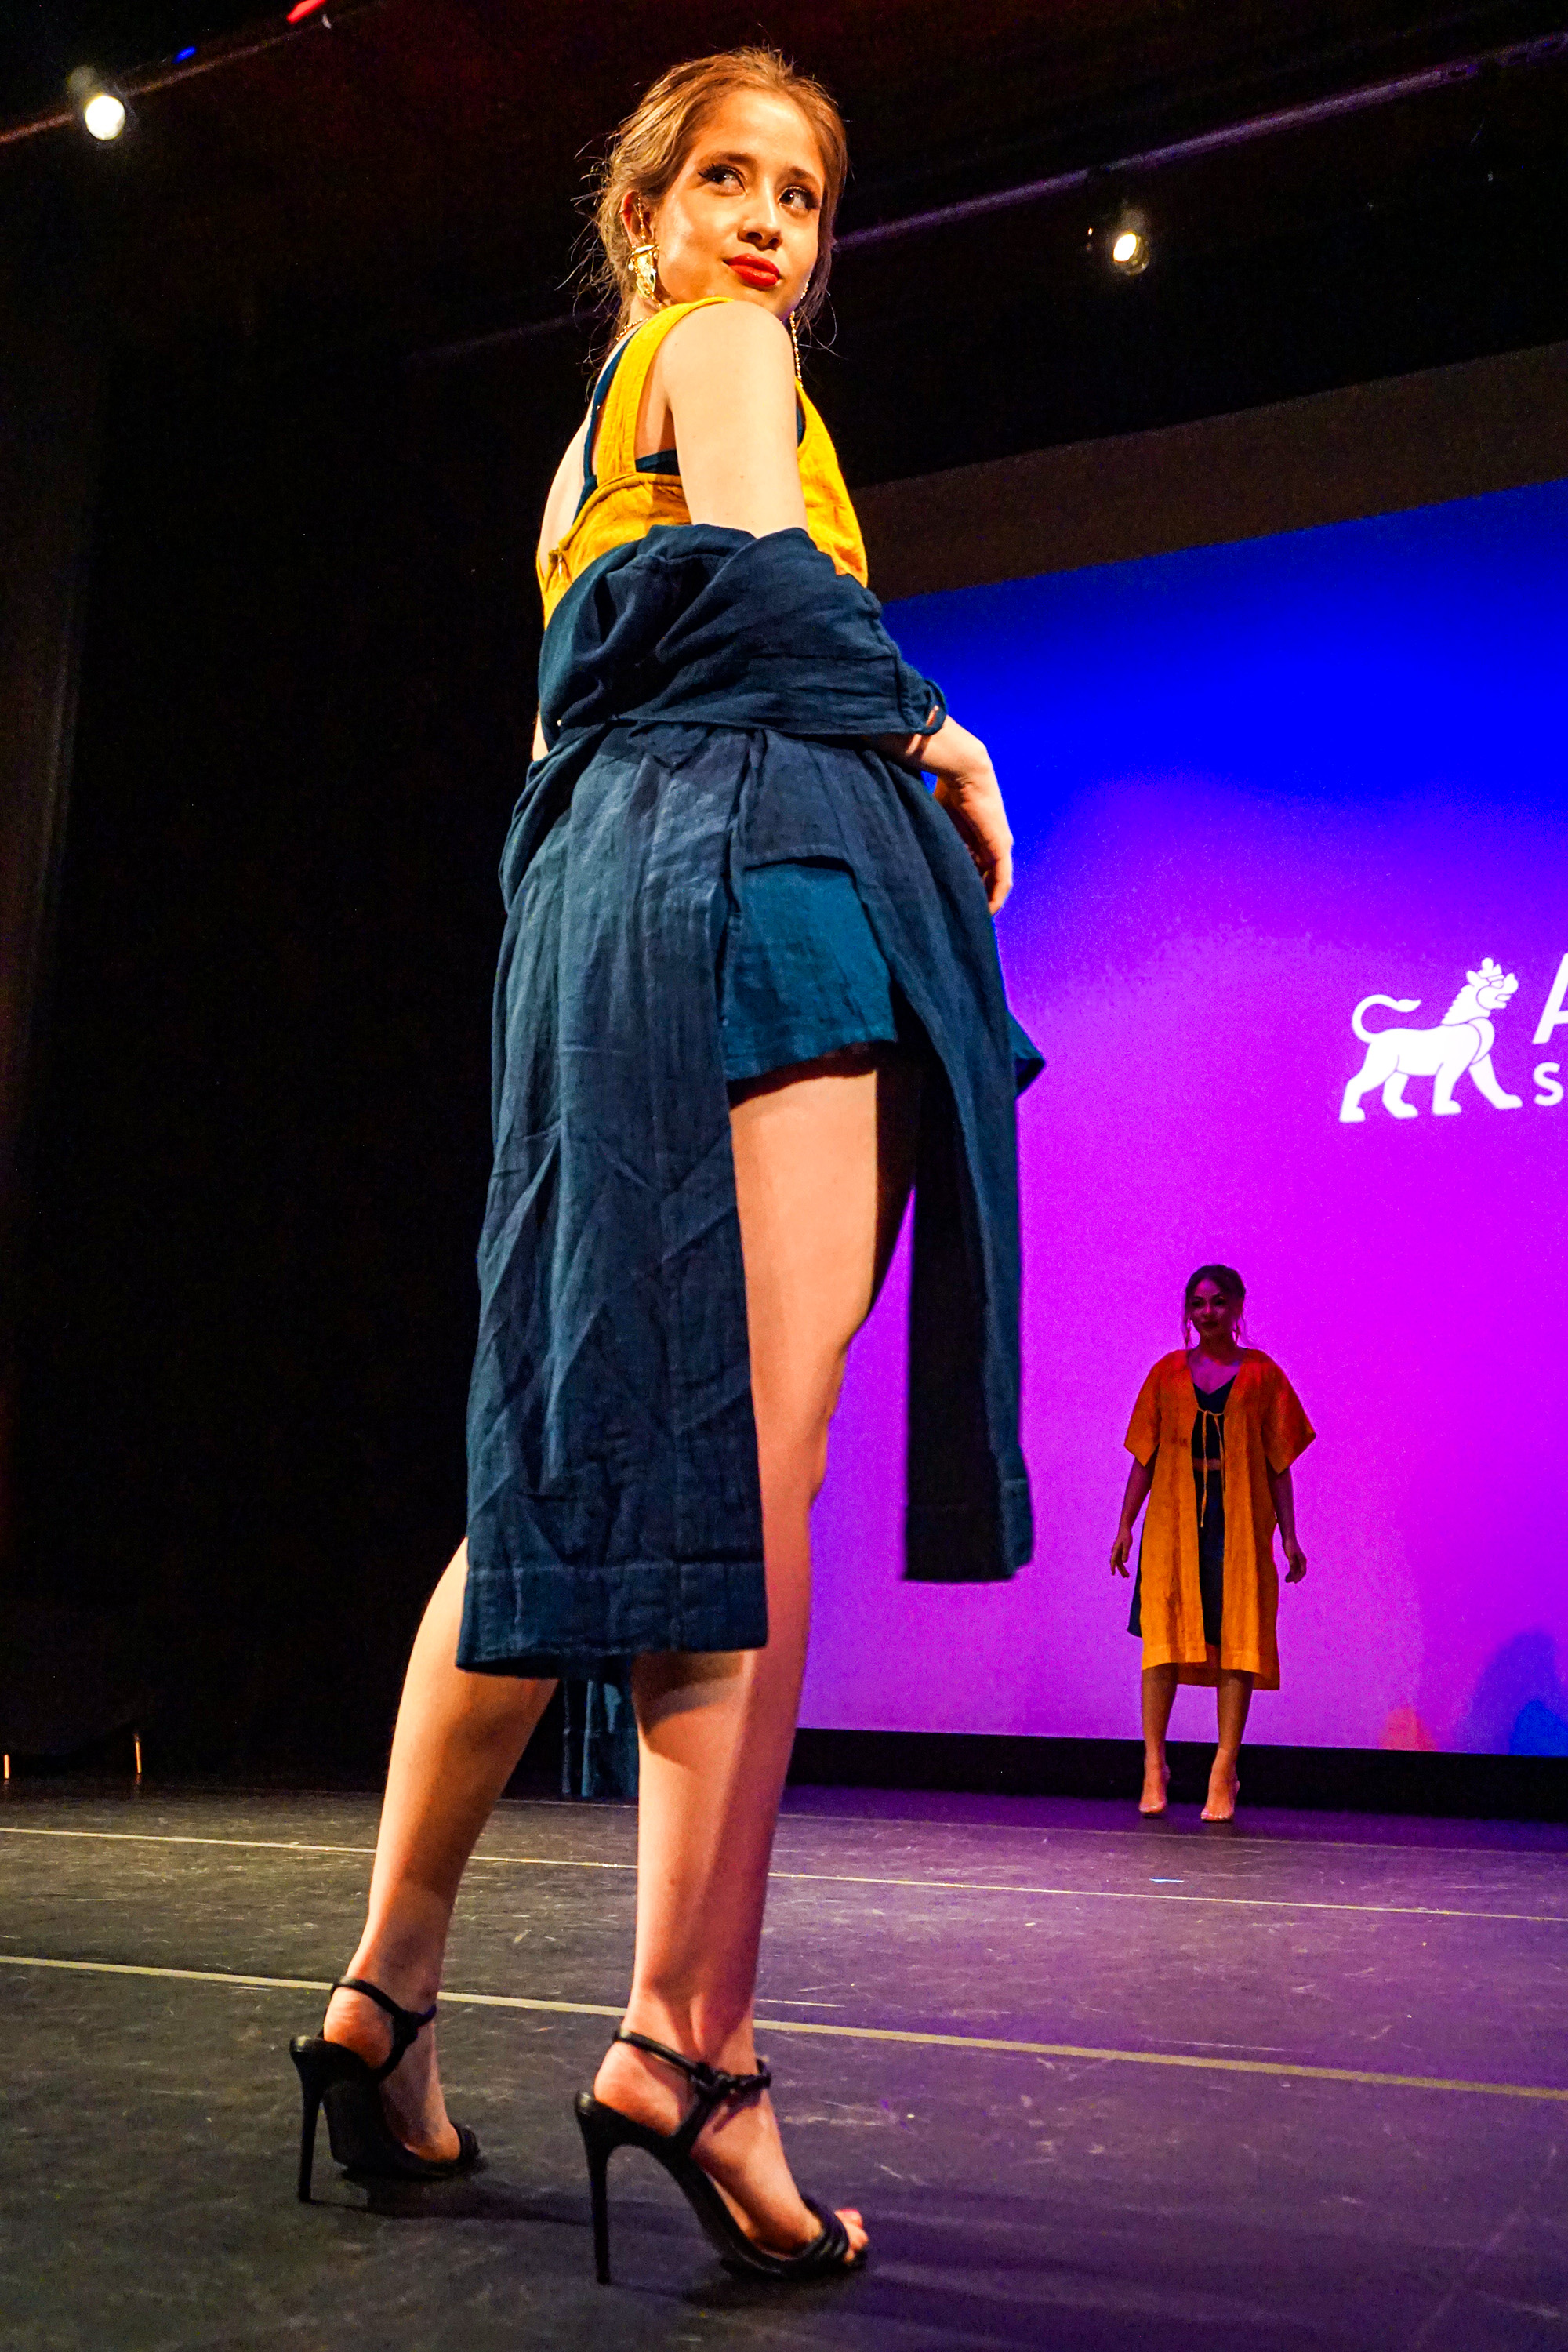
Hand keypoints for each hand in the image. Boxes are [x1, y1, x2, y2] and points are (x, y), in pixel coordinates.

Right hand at [918, 716, 1013, 912]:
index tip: (952, 902)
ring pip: (995, 881)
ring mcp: (998, 845)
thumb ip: (930, 836)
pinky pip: (1002, 879)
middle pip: (985, 877)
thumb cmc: (943, 786)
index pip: (974, 867)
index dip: (966, 884)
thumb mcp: (935, 820)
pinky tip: (987, 911)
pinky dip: (996, 896)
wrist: (962, 768)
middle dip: (976, 896)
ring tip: (975, 918)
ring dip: (986, 900)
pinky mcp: (1000, 846)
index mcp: (974, 836)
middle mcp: (990, 842)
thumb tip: (903, 848)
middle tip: (963, 917)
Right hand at [1110, 1530, 1132, 1576]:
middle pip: (1117, 1563)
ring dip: (1122, 1569)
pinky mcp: (1119, 1551)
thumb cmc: (1126, 1536)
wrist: (1125, 1529)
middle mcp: (1115, 1552)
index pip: (1113, 1561)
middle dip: (1121, 1571)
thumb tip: (1124, 1562)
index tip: (1113, 1574)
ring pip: (1118, 1563)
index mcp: (1115, 1550)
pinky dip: (1122, 1565)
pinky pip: (1120, 1560)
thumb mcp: (1127, 1544)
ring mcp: (1117, 1552)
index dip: (1113, 1567)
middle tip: (1126, 1577)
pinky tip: (1125, 1569)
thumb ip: (1126, 1553)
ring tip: (1127, 1576)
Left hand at [1282, 1538, 1306, 1582]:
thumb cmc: (1289, 1545)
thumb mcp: (1290, 1555)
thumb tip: (1293, 1573)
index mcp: (1303, 1560)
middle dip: (1294, 1577)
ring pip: (1297, 1570)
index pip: (1303, 1572)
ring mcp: (1298, 1559)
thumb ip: (1292, 1564)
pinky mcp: (1294, 1557)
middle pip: (1300, 1572)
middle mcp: (1302, 1560)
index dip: (1299, 1578)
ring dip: (1292, 1575)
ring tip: (1285, 1579)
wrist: (1288, 1536)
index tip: (1294, 1582)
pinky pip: (1294, 1567)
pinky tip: (1287, 1574)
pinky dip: (1291, 1571)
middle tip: (1287, 1581)